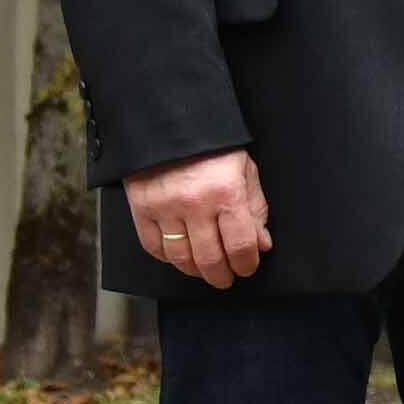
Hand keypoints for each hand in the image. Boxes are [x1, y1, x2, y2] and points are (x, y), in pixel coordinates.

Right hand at [123, 148, 268, 288]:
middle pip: (209, 258)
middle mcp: (195, 205)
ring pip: (180, 257)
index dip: (247, 264)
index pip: (240, 244)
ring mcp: (165, 209)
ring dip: (195, 270)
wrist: (168, 125)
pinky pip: (153, 246)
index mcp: (226, 194)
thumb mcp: (245, 170)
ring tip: (205, 271)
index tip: (248, 268)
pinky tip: (179, 257)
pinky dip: (167, 258)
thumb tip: (261, 243)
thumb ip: (255, 209)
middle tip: (226, 278)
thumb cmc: (213, 146)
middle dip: (221, 275)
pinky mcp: (141, 209)